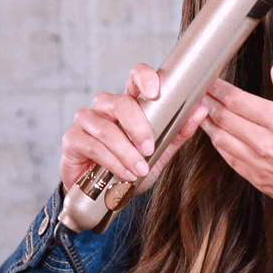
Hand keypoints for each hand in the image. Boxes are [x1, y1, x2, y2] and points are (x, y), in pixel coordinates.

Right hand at [59, 63, 207, 192]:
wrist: (104, 194)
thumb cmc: (130, 168)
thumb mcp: (159, 153)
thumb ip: (177, 133)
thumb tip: (199, 111)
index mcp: (128, 104)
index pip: (134, 78)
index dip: (144, 78)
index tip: (155, 91)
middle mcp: (105, 107)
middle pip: (120, 102)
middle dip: (138, 126)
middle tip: (149, 149)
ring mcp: (86, 120)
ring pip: (106, 127)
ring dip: (126, 151)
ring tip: (138, 170)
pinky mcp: (72, 139)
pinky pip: (93, 145)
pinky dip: (112, 161)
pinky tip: (123, 173)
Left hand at [200, 63, 272, 248]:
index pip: (238, 100)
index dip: (219, 88)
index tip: (209, 80)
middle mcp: (265, 142)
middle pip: (224, 118)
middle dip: (208, 102)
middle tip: (197, 92)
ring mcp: (259, 164)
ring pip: (221, 140)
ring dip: (208, 124)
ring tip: (200, 113)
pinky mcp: (258, 180)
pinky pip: (230, 160)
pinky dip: (219, 146)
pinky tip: (217, 138)